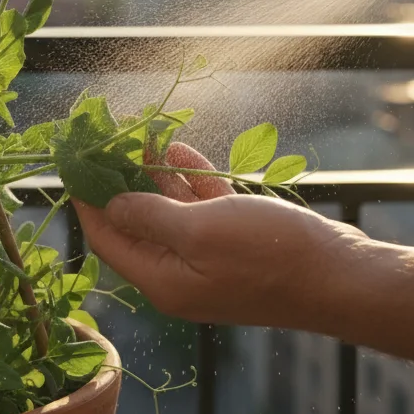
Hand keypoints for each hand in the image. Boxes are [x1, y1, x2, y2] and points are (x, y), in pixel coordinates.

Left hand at [73, 142, 369, 331]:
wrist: (340, 277)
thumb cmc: (270, 256)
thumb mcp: (199, 231)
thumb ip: (149, 216)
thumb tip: (111, 205)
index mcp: (162, 280)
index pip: (107, 238)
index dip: (87, 199)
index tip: (72, 160)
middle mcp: (180, 274)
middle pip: (136, 222)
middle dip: (120, 179)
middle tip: (107, 136)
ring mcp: (210, 260)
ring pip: (170, 211)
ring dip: (155, 173)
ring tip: (140, 133)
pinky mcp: (238, 244)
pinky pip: (202, 209)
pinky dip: (190, 180)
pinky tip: (179, 148)